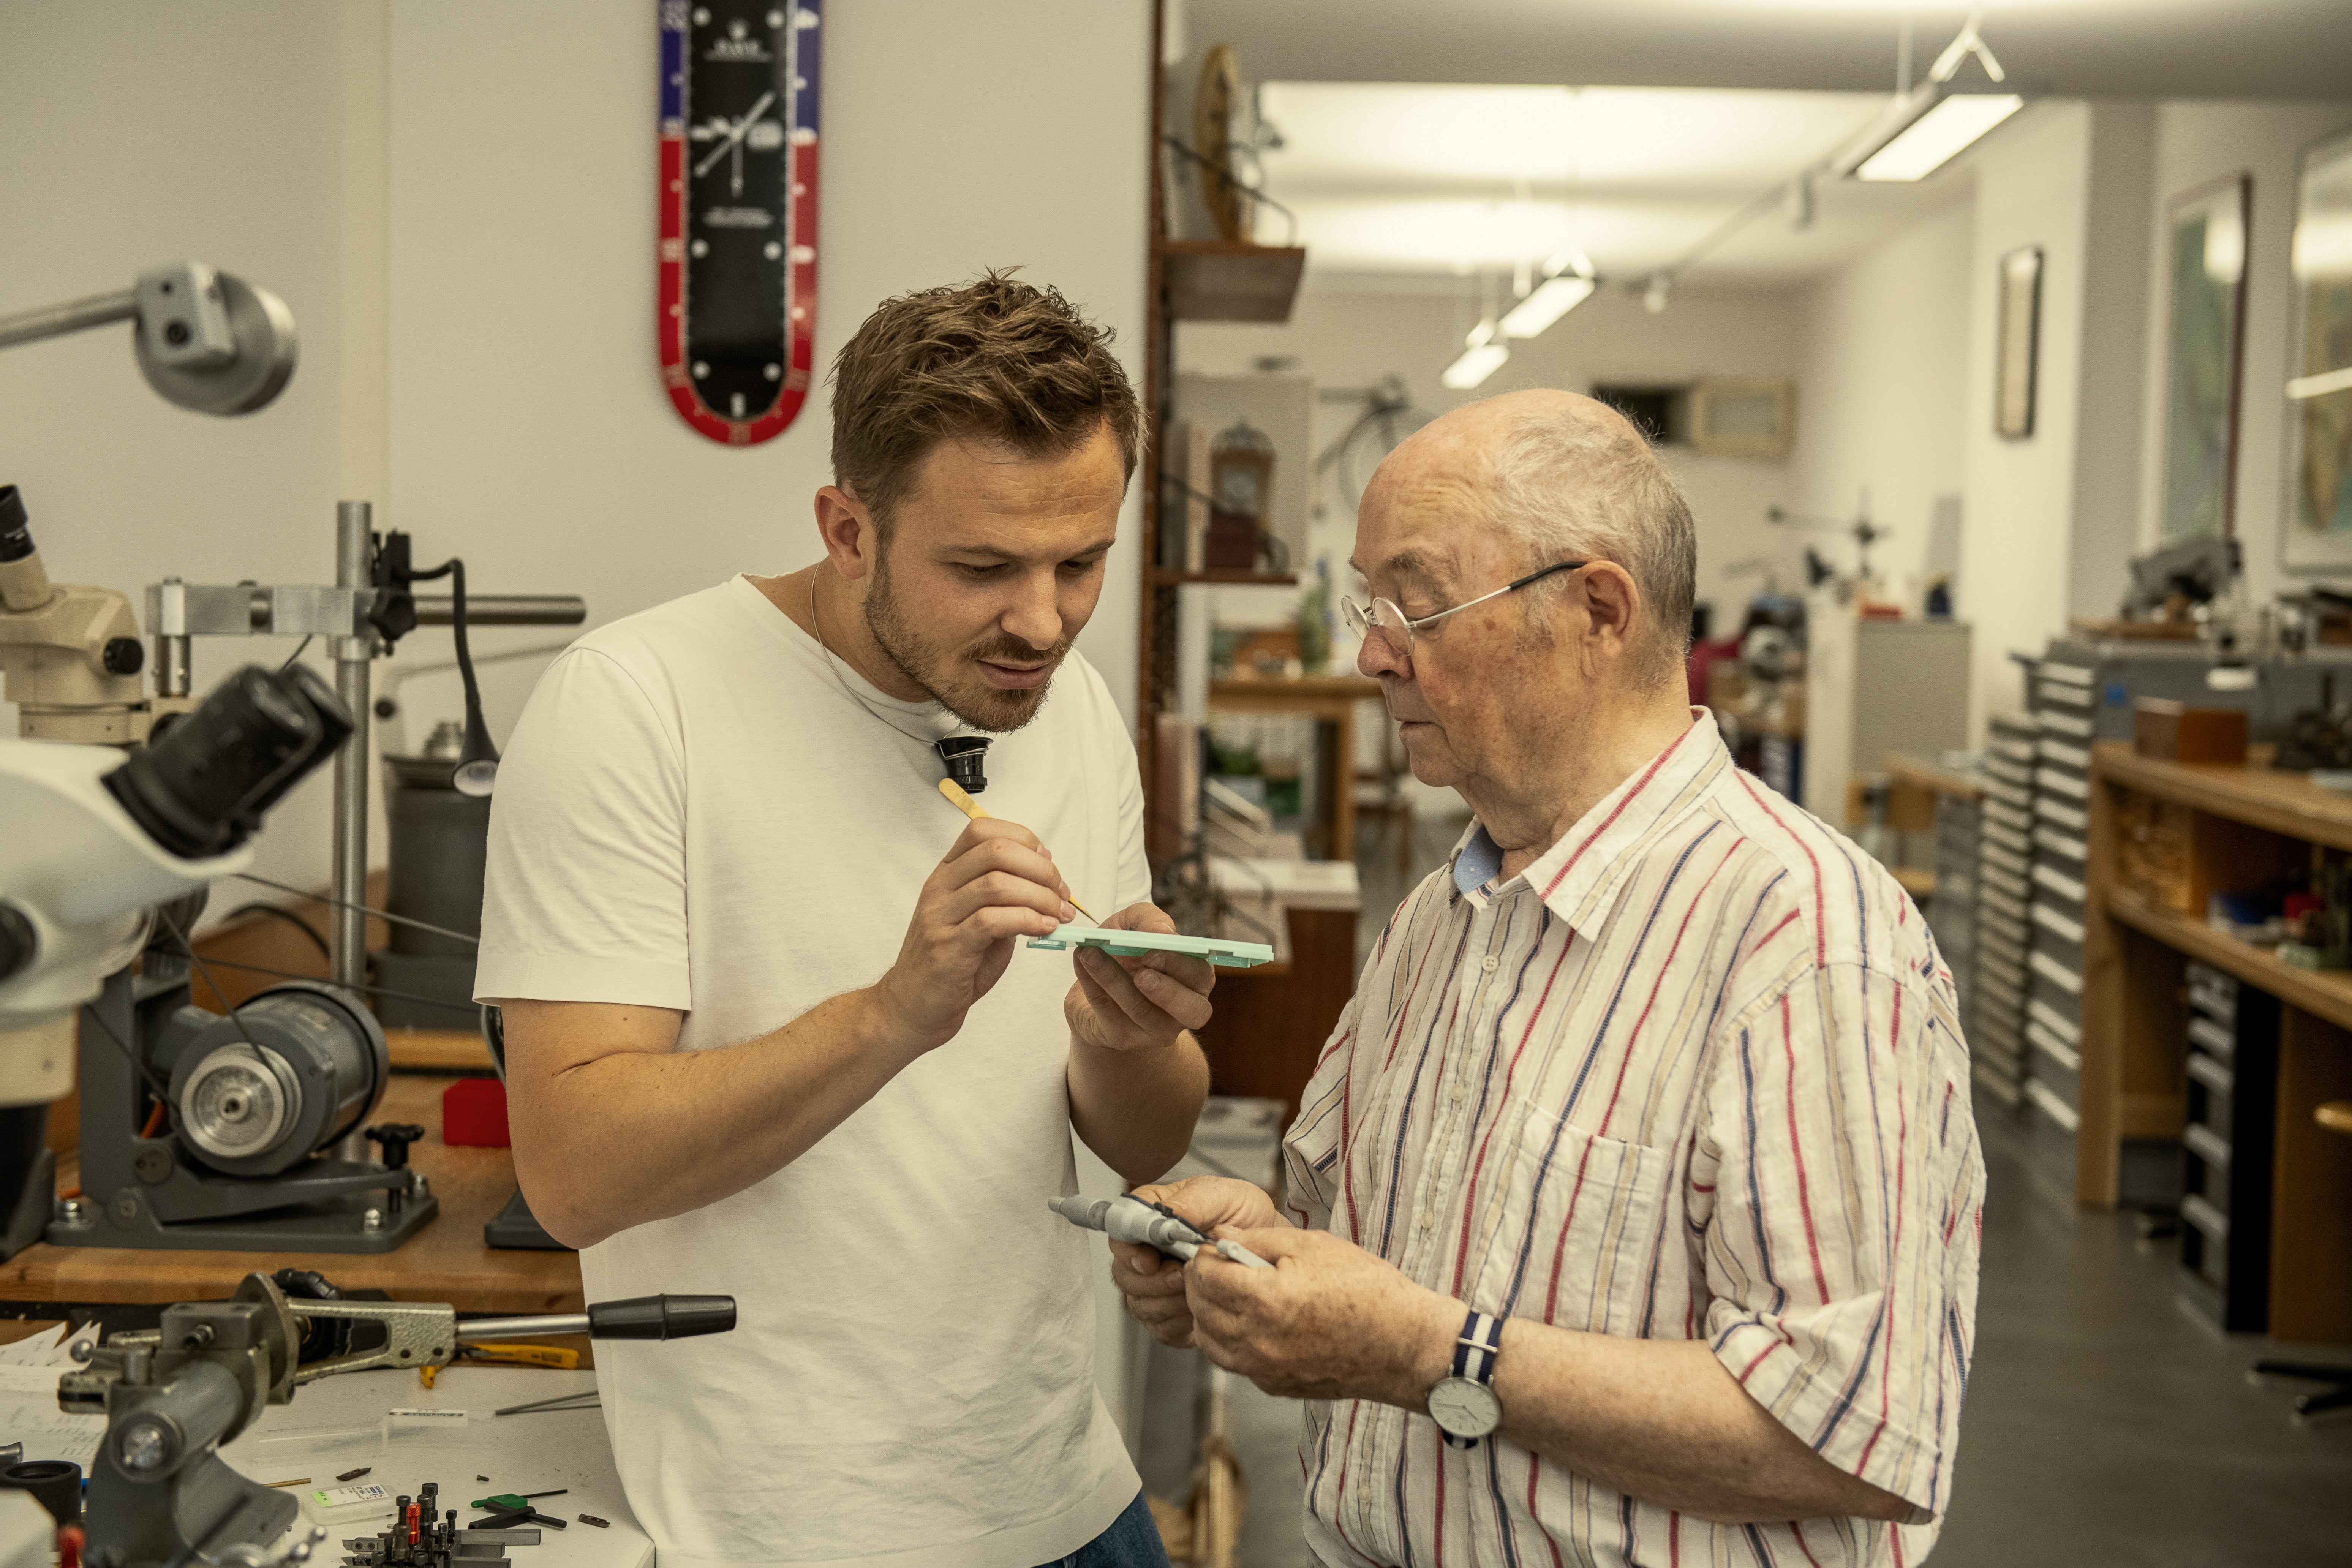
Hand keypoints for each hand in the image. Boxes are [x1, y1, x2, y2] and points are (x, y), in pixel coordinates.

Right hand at [876, 818, 1075, 1052]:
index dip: (1022, 839)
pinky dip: (1027, 920)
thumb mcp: (979, 922)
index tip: (1048, 861)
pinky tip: (1044, 929)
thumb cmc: (951, 964)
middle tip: (1061, 892)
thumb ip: (1005, 900)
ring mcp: (940, 917)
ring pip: (996, 883)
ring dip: (1039, 896)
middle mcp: (939, 888)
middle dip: (1040, 869)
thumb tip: (1047, 886)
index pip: (982, 830)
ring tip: (1059, 914)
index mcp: (946, 874)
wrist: (912, 1007)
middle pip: (994, 851)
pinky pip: (992, 921)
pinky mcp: (948, 948)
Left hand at [1064, 902, 1213, 1054]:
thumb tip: (1161, 931)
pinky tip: (1081, 964)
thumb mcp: (1134, 926)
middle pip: (1192, 1011)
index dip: (1180, 965)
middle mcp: (1184, 1010)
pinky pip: (1110, 1014)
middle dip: (1167, 992)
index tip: (1152, 953)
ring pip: (1142, 1012)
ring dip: (1113, 980)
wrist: (1094, 989)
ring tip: (1090, 954)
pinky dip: (1092, 986)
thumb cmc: (1126, 954)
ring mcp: (1156, 1030)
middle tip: (1141, 974)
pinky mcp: (1124, 1038)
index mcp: (1195, 979)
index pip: (1201, 976)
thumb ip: (1148, 919)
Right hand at [1110, 1176, 1284, 1347]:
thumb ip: (1193, 1202)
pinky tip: (1201, 1308)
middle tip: (1183, 1277)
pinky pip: (1160, 1328)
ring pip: (1139, 1304)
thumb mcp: (1227, 1196)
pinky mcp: (1169, 1314)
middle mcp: (1148, 1250)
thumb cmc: (1248, 1219)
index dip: (1130, 1251)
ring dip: (1168, 1303)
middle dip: (1153, 1282)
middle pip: (1123, 1274)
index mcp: (1154, 1214)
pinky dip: (1180, 1323)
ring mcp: (1156, 1284)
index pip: (1120, 1232)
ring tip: (1200, 1290)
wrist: (1270, 1253)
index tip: (1152, 1261)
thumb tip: (1165, 1215)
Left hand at [1184, 1225, 1460, 1406]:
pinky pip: (1236, 1363)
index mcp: (1266, 1299)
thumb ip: (1260, 1239)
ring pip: (1211, 1343)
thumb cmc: (1369, 1291)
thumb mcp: (1314, 1246)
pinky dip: (1233, 1342)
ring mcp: (1265, 1368)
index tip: (1214, 1249)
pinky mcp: (1276, 1385)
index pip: (1204, 1277)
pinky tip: (1255, 1322)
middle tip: (1221, 1267)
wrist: (1405, 1345)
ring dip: (1211, 1315)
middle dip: (1202, 1285)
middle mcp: (1258, 1340)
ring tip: (1234, 1295)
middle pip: (1201, 1310)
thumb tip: (1222, 1236)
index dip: (1204, 1257)